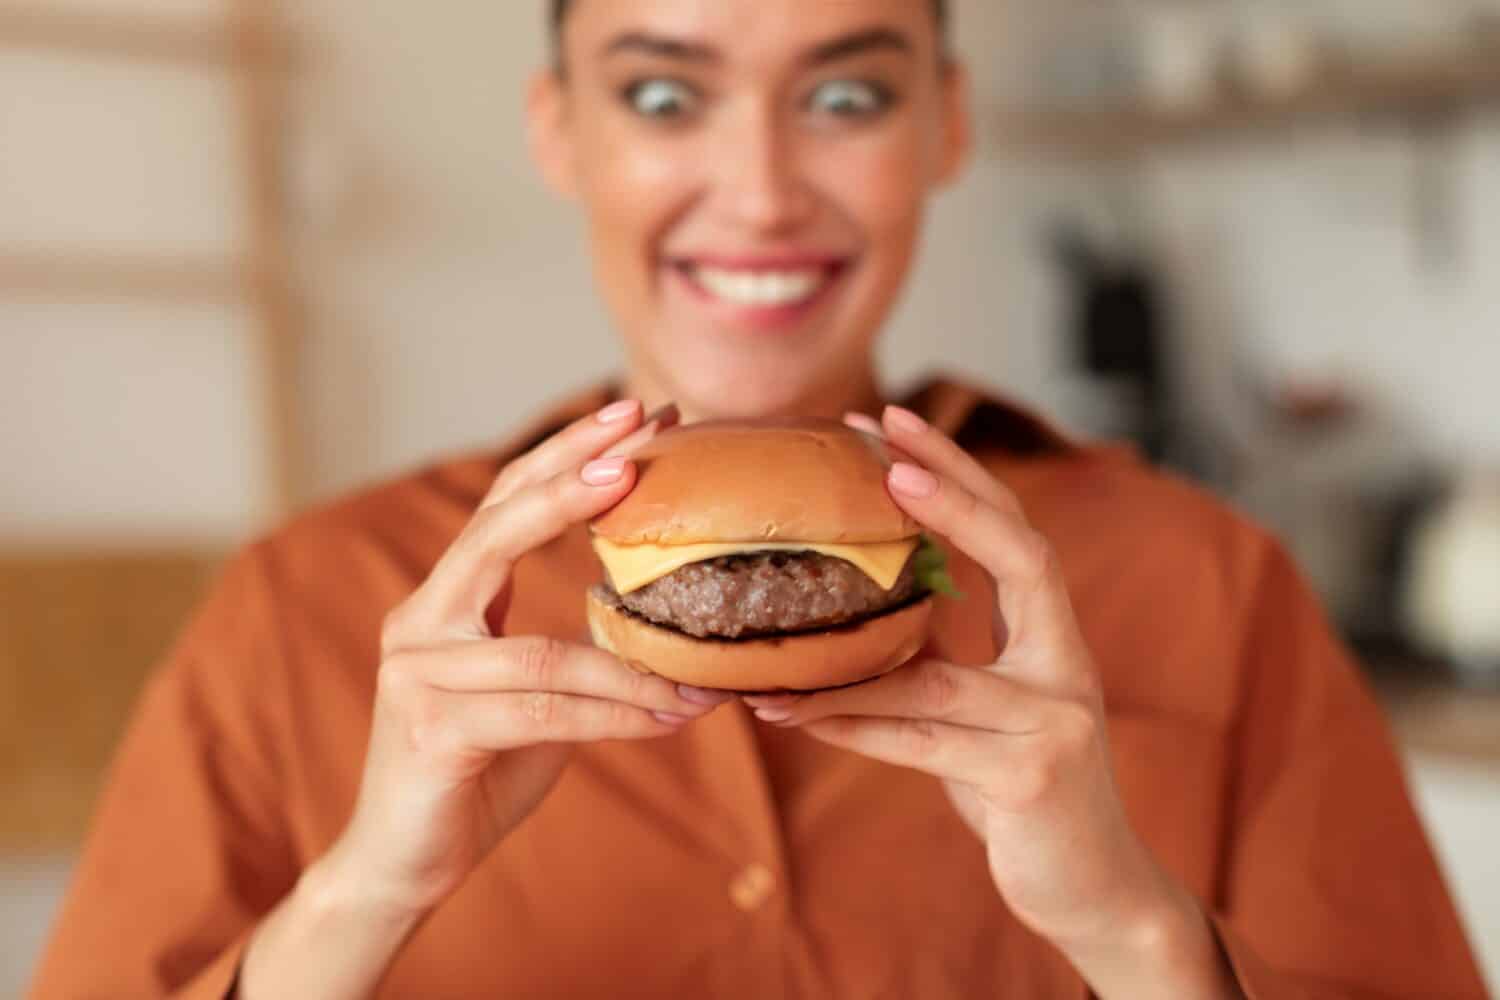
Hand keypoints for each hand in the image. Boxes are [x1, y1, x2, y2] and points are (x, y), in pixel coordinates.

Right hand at [328, 400, 731, 914]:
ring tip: (701, 669)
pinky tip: (666, 718)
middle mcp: (421, 620)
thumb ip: (576, 647)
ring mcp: (417, 673)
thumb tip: (670, 618)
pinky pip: (541, 714)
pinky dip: (614, 716)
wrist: (404, 860)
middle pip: (496, 528)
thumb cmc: (477, 768)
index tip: (636, 414)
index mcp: (447, 599)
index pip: (504, 502)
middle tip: (642, 436)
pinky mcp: (429, 730)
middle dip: (573, 477)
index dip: (566, 455)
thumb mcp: (534, 690)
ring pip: (542, 651)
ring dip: (633, 665)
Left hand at [744, 407, 1237, 998]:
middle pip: (1020, 551)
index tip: (892, 425)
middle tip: (875, 434)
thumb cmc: (1025, 792)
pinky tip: (793, 713)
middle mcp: (1068, 667)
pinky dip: (852, 725)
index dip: (961, 474)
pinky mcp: (1032, 778)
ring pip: (936, 672)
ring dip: (845, 657)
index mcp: (1055, 640)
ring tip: (775, 626)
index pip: (1017, 533)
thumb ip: (937, 666)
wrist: (1095, 890)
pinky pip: (922, 742)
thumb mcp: (986, 716)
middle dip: (950, 486)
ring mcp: (1058, 721)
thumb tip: (847, 624)